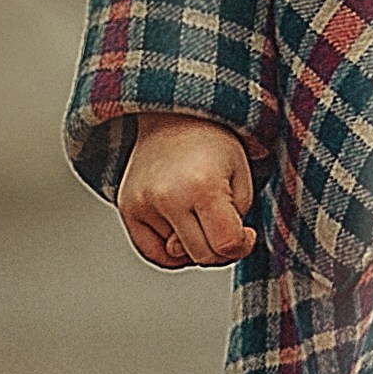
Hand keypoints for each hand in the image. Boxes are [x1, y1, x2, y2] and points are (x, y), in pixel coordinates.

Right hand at [118, 116, 256, 267]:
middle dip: (220, 249)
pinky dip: (170, 251)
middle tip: (224, 224)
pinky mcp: (127, 207)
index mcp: (202, 186)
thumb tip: (191, 255)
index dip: (242, 244)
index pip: (225, 245)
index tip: (245, 231)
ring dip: (194, 245)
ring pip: (177, 257)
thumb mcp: (242, 179)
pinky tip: (181, 231)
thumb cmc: (214, 145)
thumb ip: (231, 226)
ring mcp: (142, 203)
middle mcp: (166, 196)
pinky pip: (151, 253)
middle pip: (201, 256)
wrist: (176, 116)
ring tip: (199, 214)